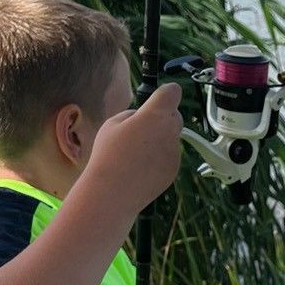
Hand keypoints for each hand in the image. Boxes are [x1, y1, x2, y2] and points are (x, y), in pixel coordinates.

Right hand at [81, 82, 182, 212]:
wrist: (113, 192)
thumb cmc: (108, 154)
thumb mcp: (113, 124)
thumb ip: (133, 115)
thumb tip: (142, 117)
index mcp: (155, 115)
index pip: (172, 92)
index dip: (167, 93)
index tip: (160, 97)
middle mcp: (170, 131)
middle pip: (175, 116)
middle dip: (163, 118)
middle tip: (141, 128)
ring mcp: (175, 152)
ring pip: (171, 138)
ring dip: (159, 140)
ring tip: (135, 153)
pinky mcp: (174, 169)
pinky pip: (170, 156)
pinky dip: (160, 158)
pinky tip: (141, 167)